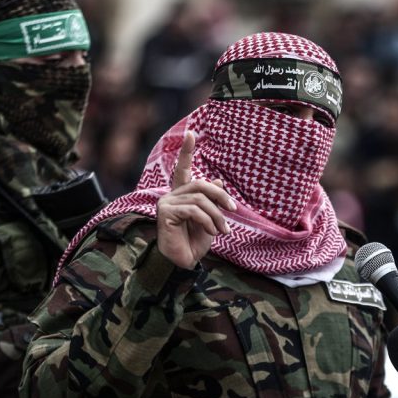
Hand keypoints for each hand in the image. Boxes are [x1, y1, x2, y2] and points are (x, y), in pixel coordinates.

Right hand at [156, 131, 235, 268]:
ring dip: (217, 216)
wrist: (184, 264)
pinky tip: (211, 232)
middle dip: (220, 196)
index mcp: (182, 195)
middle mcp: (171, 196)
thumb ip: (212, 201)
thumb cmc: (195, 243)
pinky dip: (208, 221)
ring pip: (201, 199)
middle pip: (201, 184)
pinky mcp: (165, 213)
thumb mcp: (210, 220)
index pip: (183, 169)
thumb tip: (218, 180)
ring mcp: (166, 203)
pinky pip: (194, 210)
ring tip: (222, 231)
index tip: (191, 133)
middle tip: (232, 210)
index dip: (186, 151)